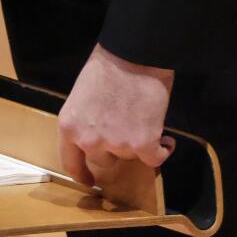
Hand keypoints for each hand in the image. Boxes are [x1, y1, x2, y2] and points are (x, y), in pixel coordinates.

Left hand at [58, 44, 175, 188]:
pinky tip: (166, 142)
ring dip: (138, 144)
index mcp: (69, 127)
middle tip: (125, 128)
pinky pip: (155, 159)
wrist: (135, 56)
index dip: (81, 174)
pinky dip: (162, 151)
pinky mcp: (143, 145)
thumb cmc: (107, 67)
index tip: (89, 181)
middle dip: (114, 149)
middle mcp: (90, 141)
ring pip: (129, 157)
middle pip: (104, 161)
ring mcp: (117, 145)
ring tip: (143, 121)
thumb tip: (96, 134)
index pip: (71, 162)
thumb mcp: (81, 95)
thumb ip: (85, 120)